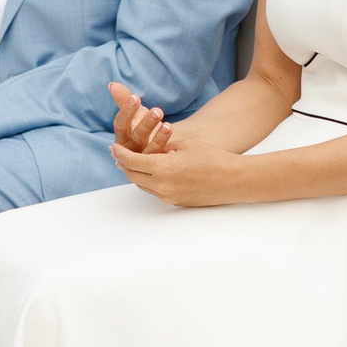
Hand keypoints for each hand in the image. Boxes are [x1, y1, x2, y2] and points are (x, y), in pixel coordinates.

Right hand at [110, 80, 174, 154]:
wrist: (156, 147)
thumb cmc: (142, 126)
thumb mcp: (135, 113)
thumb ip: (124, 100)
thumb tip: (112, 84)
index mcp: (121, 136)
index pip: (120, 124)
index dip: (126, 111)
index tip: (135, 97)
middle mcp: (130, 150)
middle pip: (135, 136)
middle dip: (146, 123)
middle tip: (158, 111)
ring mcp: (143, 160)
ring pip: (149, 150)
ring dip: (159, 137)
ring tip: (168, 125)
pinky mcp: (155, 167)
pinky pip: (160, 158)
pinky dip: (167, 149)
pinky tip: (175, 141)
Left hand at [111, 132, 241, 206]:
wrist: (234, 180)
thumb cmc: (213, 158)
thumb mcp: (185, 144)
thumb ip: (163, 145)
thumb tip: (151, 148)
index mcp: (161, 168)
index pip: (131, 161)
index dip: (120, 153)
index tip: (113, 147)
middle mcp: (161, 186)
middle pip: (132, 176)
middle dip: (123, 165)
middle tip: (118, 156)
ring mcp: (169, 196)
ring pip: (142, 186)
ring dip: (136, 175)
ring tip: (133, 164)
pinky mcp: (176, 202)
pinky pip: (156, 192)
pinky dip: (149, 182)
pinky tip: (153, 174)